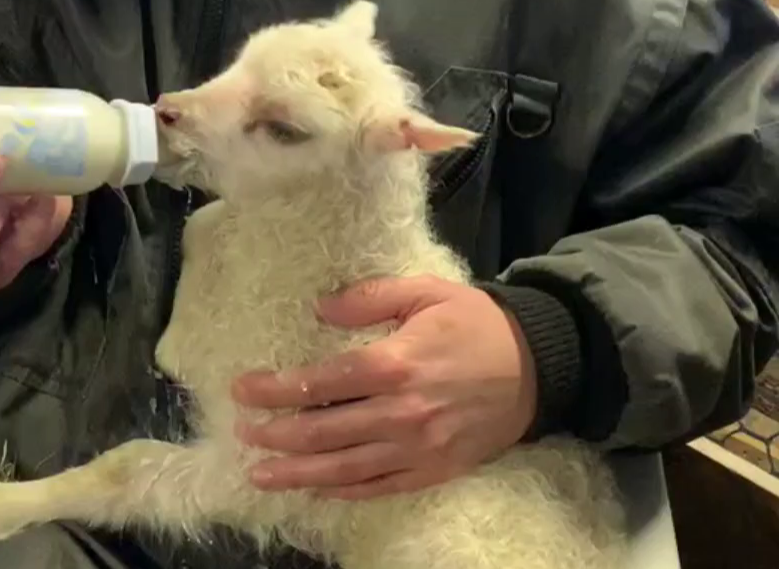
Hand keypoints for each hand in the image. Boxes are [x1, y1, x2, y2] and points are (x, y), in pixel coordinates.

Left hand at [231, 275, 537, 499]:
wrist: (538, 366)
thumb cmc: (475, 322)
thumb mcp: (424, 291)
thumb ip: (369, 297)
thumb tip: (320, 309)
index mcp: (395, 363)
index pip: (320, 382)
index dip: (277, 389)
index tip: (243, 389)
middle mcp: (401, 412)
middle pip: (325, 431)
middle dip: (277, 434)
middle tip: (242, 432)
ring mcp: (417, 448)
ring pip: (344, 468)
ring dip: (297, 472)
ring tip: (260, 473)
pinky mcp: (433, 470)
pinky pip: (379, 487)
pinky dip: (343, 490)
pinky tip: (315, 488)